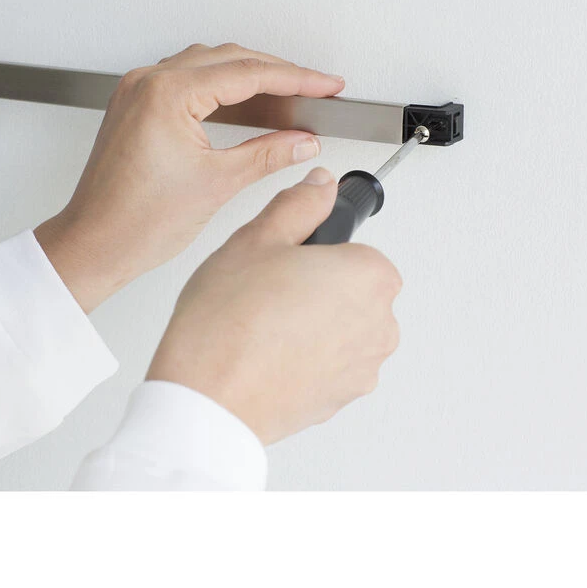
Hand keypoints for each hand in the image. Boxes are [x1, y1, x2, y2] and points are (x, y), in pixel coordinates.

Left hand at [35, 43, 343, 311]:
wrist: (94, 245)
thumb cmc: (135, 222)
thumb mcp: (217, 184)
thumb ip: (267, 155)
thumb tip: (302, 142)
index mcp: (166, 94)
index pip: (248, 73)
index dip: (296, 78)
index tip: (325, 85)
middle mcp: (147, 83)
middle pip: (229, 59)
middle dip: (277, 72)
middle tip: (315, 89)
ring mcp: (137, 91)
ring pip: (207, 65)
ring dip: (249, 76)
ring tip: (287, 96)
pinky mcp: (135, 106)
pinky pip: (186, 80)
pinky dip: (220, 87)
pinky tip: (244, 103)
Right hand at [147, 167, 401, 444]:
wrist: (207, 401)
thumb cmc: (228, 324)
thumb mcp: (257, 238)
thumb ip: (299, 204)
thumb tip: (320, 186)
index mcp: (370, 277)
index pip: (355, 247)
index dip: (315, 250)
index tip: (287, 260)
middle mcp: (379, 326)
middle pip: (351, 288)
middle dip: (317, 285)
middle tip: (268, 288)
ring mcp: (362, 369)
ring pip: (340, 327)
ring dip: (312, 322)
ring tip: (262, 322)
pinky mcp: (339, 400)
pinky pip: (328, 364)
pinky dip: (305, 356)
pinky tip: (265, 352)